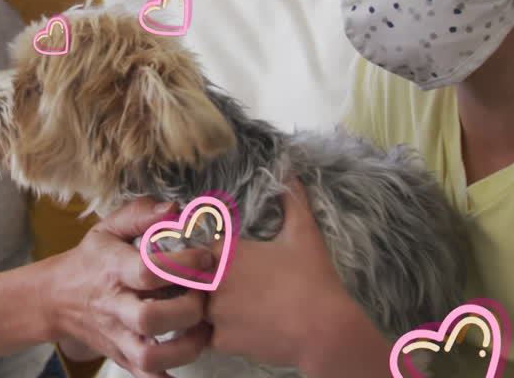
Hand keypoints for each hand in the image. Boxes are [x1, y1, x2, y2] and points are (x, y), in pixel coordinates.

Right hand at [44, 197, 213, 377]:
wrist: (56, 299)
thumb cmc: (91, 260)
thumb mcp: (108, 229)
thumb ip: (140, 214)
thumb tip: (174, 209)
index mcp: (113, 270)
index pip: (148, 271)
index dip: (182, 264)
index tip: (205, 257)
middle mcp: (114, 307)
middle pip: (150, 318)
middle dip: (188, 308)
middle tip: (206, 295)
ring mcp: (118, 337)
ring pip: (151, 356)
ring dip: (187, 347)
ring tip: (205, 329)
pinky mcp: (123, 359)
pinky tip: (190, 358)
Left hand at [206, 178, 383, 373]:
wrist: (325, 330)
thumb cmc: (313, 278)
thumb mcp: (304, 233)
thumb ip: (292, 200)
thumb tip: (291, 172)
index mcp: (225, 251)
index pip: (194, 248)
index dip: (201, 255)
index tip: (210, 260)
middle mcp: (212, 279)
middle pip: (188, 278)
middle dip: (196, 281)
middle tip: (215, 285)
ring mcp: (214, 312)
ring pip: (193, 309)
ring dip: (204, 309)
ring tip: (227, 308)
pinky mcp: (221, 340)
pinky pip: (206, 337)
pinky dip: (217, 335)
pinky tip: (237, 330)